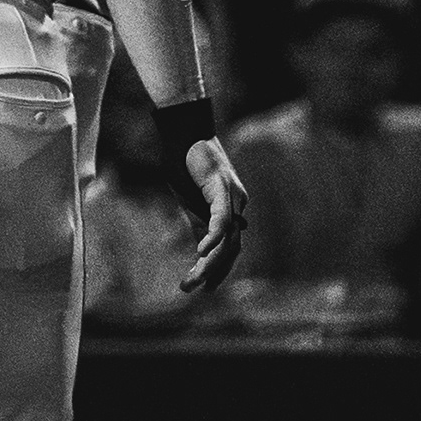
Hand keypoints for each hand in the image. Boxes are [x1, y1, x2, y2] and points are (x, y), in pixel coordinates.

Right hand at [177, 137, 248, 296]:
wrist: (183, 131)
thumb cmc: (184, 162)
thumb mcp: (191, 200)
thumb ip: (199, 222)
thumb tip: (203, 248)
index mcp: (230, 209)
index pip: (230, 247)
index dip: (220, 269)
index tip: (205, 287)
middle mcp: (237, 204)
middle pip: (232, 248)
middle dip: (215, 272)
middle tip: (197, 290)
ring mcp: (233, 196)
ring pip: (229, 240)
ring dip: (211, 263)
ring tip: (194, 279)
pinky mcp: (222, 187)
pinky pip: (221, 220)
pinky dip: (213, 239)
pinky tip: (201, 253)